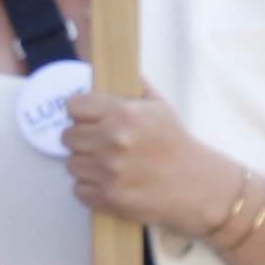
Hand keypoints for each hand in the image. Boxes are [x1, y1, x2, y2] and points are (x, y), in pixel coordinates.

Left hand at [60, 89, 244, 238]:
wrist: (197, 187)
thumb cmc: (176, 146)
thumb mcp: (159, 107)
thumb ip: (134, 86)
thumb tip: (113, 66)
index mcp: (124, 113)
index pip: (73, 105)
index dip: (80, 113)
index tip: (89, 119)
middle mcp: (114, 140)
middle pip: (67, 136)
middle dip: (82, 140)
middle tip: (101, 145)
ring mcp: (109, 171)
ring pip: (71, 164)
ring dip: (85, 165)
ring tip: (108, 166)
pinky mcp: (109, 197)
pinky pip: (78, 189)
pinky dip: (90, 189)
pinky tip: (110, 183)